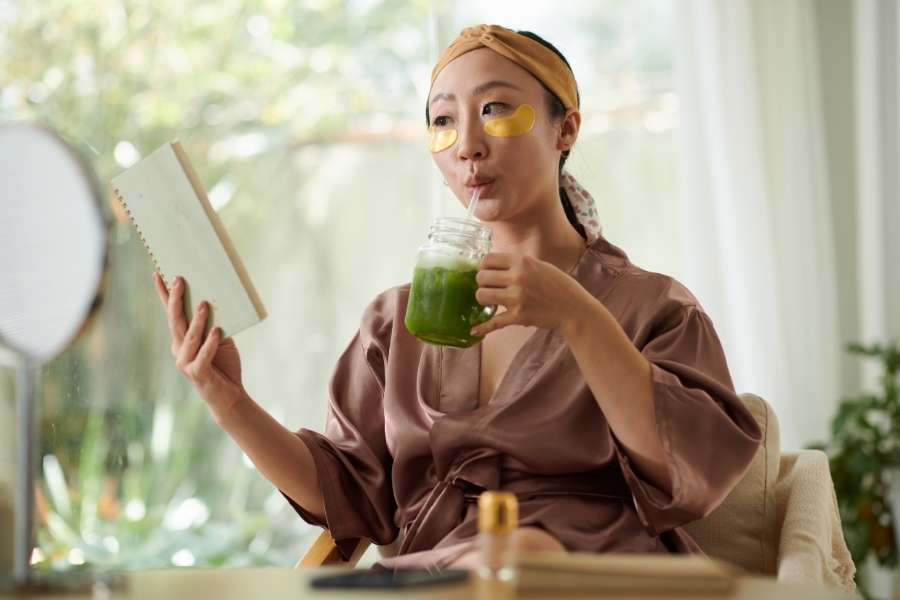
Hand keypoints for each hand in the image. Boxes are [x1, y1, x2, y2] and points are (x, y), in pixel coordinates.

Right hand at [153, 272, 245, 419]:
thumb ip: (214, 324)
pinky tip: (217, 332)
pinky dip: (210, 344)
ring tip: (204, 303)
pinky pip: (203, 356)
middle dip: (175, 299)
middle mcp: (179, 349)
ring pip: (189, 337)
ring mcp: (186, 362)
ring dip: (196, 320)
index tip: (158, 272)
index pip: (171, 313)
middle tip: (179, 279)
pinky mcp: (198, 374)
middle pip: (175, 321)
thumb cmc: (224, 365)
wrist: (230, 396)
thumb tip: (214, 301)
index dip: (164, 294)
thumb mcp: (220, 339)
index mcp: (182, 340)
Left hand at [471, 253, 590, 336]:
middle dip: (482, 283)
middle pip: (481, 277)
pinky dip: (483, 327)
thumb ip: (519, 264)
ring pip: (482, 296)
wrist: (574, 308)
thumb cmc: (559, 286)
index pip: (488, 259)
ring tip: (490, 301)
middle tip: (489, 288)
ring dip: (483, 299)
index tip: (487, 273)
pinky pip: (493, 322)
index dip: (484, 266)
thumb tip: (496, 265)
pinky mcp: (518, 316)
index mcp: (522, 262)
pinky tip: (474, 330)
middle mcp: (517, 278)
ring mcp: (517, 298)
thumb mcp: (540, 266)